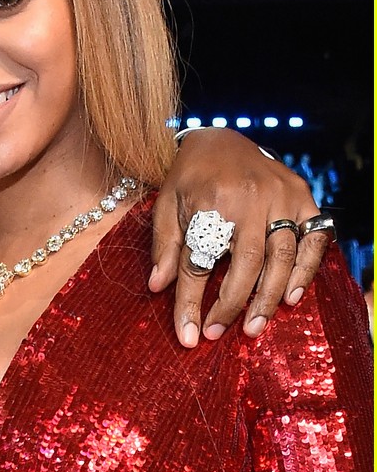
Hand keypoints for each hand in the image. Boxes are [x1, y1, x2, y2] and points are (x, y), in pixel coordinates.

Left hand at [150, 130, 324, 347]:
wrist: (219, 136)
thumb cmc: (188, 176)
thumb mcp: (165, 204)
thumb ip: (164, 245)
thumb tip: (157, 287)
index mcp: (210, 200)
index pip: (199, 262)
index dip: (191, 302)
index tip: (188, 334)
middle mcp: (250, 198)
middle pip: (246, 263)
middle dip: (233, 304)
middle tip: (220, 333)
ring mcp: (282, 196)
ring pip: (282, 255)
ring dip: (269, 296)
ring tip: (254, 327)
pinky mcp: (303, 196)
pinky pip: (314, 238)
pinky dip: (306, 269)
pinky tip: (291, 296)